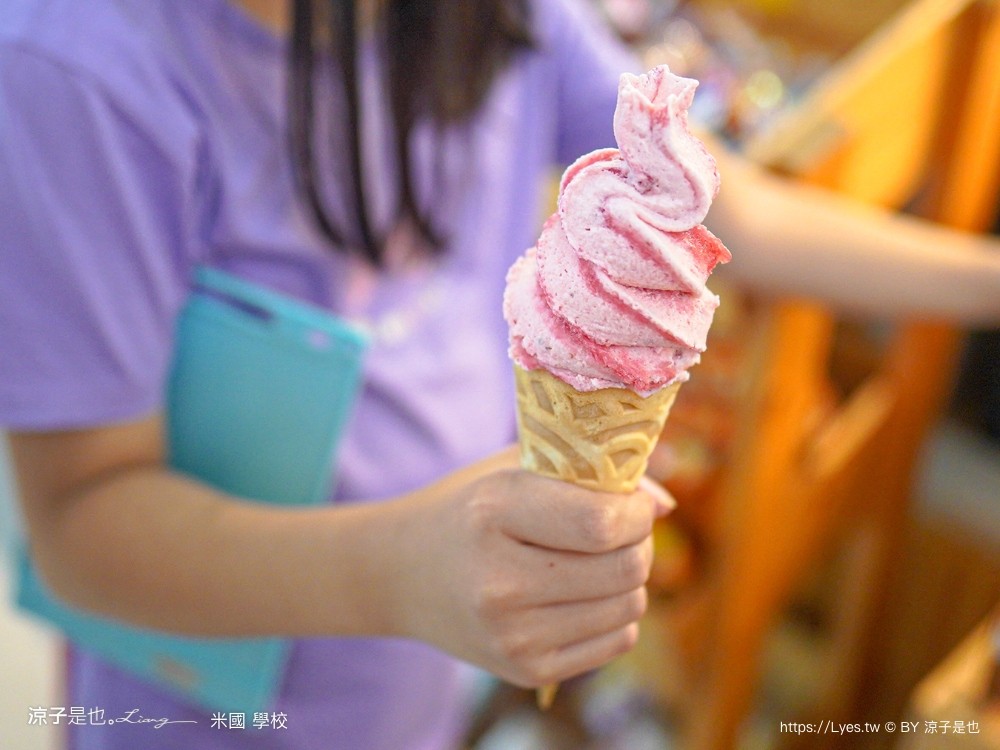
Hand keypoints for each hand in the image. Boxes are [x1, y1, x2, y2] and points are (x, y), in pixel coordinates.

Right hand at [386, 449, 672, 687]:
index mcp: (493, 513)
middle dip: (639, 542)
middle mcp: (499, 581)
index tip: (629, 502)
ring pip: (629, 606)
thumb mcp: (516, 468)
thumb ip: (591, 471)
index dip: (635, 510)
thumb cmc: (469, 508)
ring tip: (595, 561)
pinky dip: (615, 615)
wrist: (402, 573)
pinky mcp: (524, 670)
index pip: (603, 522)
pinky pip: (617, 641)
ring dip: (629, 580)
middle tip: (619, 530)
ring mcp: (511, 634)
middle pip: (626, 568)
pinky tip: (582, 595)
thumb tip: (663, 503)